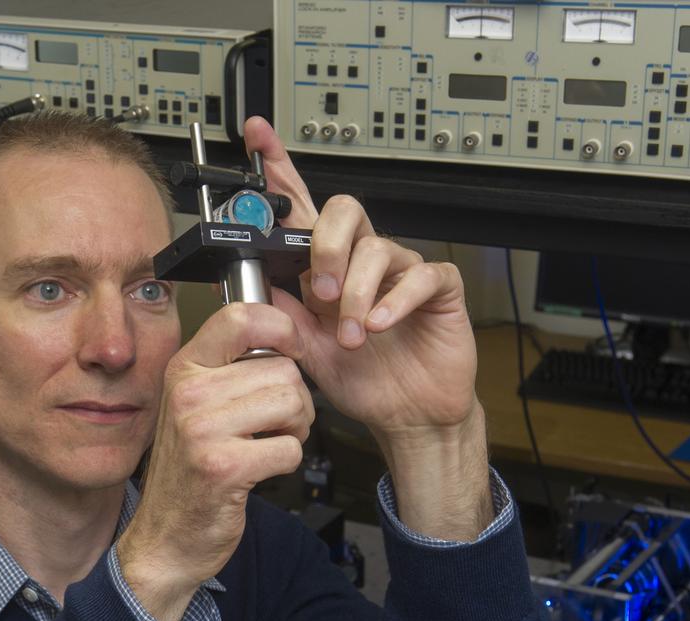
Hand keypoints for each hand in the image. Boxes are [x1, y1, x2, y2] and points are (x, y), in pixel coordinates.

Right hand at [117, 304, 313, 620]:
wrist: (165, 538)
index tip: (293, 347)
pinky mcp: (224, 466)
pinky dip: (286, 462)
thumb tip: (284, 328)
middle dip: (295, 400)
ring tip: (267, 445)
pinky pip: (290, 448)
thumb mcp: (196, 407)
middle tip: (273, 425)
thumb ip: (229, 368)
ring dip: (295, 430)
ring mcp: (202, 430)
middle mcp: (189, 393)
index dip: (282, 327)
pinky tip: (260, 470)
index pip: (240, 316)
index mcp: (184, 369)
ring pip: (292, 404)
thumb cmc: (191, 471)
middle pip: (283, 369)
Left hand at [243, 117, 478, 445]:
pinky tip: (380, 325)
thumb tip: (251, 282)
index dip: (281, 169)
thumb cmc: (362, 379)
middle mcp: (363, 260)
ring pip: (377, 247)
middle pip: (344, 211)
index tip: (258, 135)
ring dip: (357, 293)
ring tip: (352, 335)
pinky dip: (394, 301)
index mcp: (328, 267)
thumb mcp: (307, 348)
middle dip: (326, 246)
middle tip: (320, 292)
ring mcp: (402, 270)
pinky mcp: (438, 287)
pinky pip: (418, 275)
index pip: (302, 209)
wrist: (406, 416)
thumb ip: (281, 314)